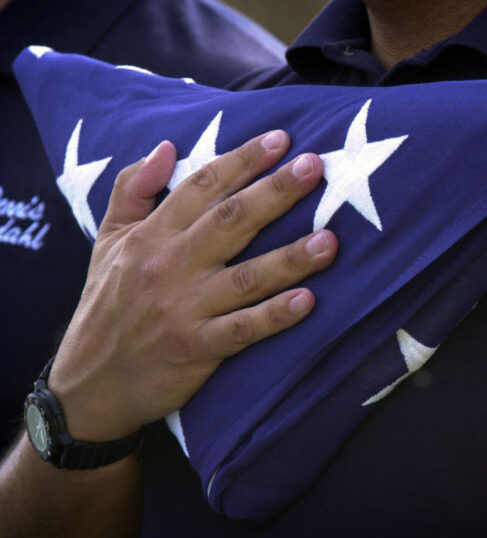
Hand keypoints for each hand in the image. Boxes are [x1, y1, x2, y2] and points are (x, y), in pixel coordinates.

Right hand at [49, 131, 337, 440]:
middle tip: (315, 167)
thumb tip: (166, 147)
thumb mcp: (107, 240)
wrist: (88, 382)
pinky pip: (241, 330)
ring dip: (290, 257)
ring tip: (330, 240)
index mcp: (152, 235)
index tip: (281, 140)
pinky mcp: (195, 348)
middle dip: (276, 191)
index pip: (202, 186)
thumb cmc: (106, 304)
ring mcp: (184, 308)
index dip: (243, 161)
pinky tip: (307, 302)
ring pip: (246, 277)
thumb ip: (132, 189)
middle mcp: (170, 265)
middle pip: (231, 220)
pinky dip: (273, 316)